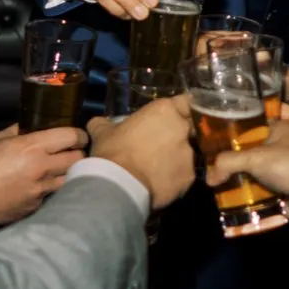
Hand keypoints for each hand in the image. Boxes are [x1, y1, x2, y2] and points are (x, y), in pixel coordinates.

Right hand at [0, 124, 86, 225]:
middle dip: (80, 153)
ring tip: (62, 170)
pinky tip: (42, 186)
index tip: (80, 136)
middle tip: (74, 152)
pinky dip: (51, 189)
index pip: (71, 137)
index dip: (80, 135)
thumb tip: (32, 125)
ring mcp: (41, 190)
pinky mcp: (37, 206)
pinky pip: (53, 195)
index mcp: (32, 147)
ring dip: (70, 173)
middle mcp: (42, 168)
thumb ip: (19, 129)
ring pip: (71, 179)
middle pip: (79, 159)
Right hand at [87, 94, 196, 208]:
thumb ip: (105, 124)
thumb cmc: (112, 152)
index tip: (172, 116)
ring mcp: (189, 154)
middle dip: (179, 134)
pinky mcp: (190, 178)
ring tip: (158, 168)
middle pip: (189, 127)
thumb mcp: (102, 132)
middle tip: (161, 143)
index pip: (185, 102)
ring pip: (187, 153)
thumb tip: (99, 123)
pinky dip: (175, 177)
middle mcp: (182, 129)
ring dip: (176, 157)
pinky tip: (160, 183)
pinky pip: (184, 174)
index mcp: (165, 110)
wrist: (119, 187)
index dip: (180, 109)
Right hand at [206, 120, 288, 226]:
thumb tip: (209, 177)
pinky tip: (233, 204)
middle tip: (214, 167)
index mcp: (282, 128)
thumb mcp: (254, 157)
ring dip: (243, 183)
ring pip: (260, 175)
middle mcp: (287, 147)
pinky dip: (253, 201)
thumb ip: (227, 163)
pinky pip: (266, 196)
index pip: (255, 124)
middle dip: (237, 160)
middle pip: (255, 152)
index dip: (237, 129)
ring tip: (219, 187)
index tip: (216, 137)